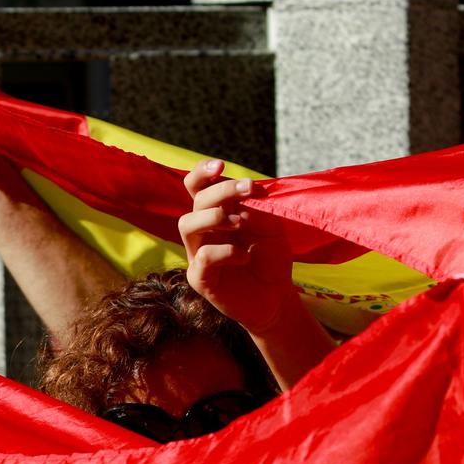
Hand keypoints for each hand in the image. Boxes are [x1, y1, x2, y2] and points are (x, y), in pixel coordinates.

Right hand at [179, 162, 295, 334]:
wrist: (276, 297)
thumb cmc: (270, 260)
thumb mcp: (271, 227)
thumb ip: (256, 209)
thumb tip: (242, 196)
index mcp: (216, 214)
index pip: (197, 187)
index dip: (202, 173)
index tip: (220, 165)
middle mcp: (202, 232)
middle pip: (195, 201)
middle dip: (221, 190)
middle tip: (249, 189)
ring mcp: (197, 255)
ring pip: (187, 225)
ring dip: (214, 217)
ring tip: (240, 223)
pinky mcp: (200, 279)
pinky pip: (203, 257)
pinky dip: (225, 251)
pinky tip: (244, 257)